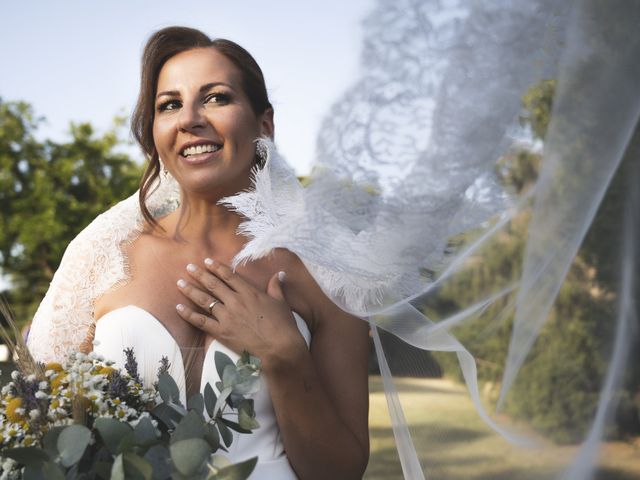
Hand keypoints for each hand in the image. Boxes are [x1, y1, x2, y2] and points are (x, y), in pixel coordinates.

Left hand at [175, 258, 307, 369]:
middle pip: (213, 284)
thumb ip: (276, 286)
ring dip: (190, 290)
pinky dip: (188, 314)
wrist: (280, 348)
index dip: (217, 267)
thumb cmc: (283, 325)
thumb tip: (280, 273)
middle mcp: (236, 301)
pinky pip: (200, 321)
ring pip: (204, 300)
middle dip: (199, 274)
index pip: (229, 276)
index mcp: (250, 292)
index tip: (207, 261)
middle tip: (188, 267)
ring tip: (179, 283)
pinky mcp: (222, 332)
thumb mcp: (281, 302)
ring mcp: (227, 317)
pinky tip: (178, 308)